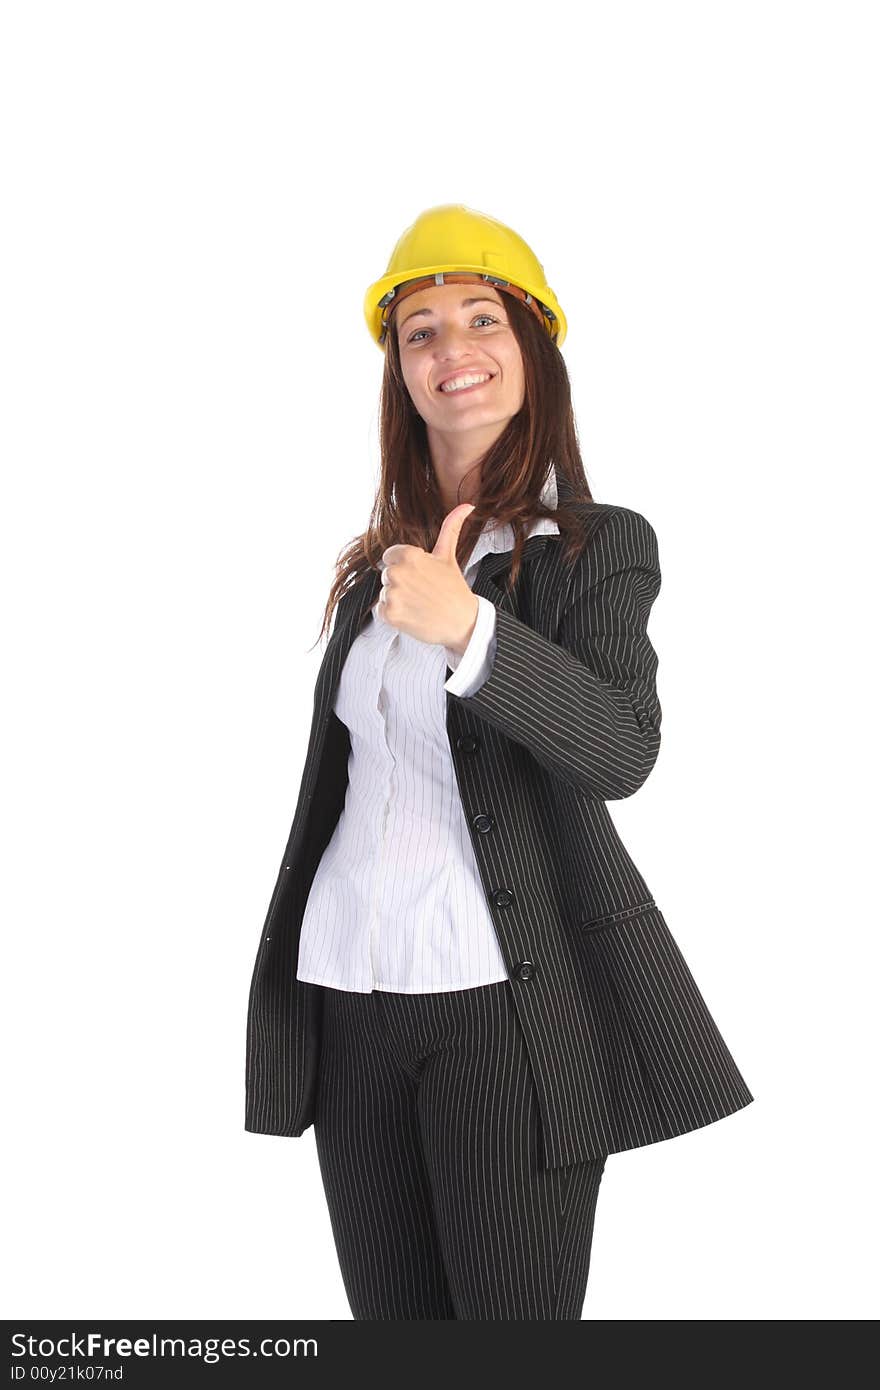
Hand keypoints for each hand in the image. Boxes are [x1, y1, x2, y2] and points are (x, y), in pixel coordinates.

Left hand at [379, 503, 479, 653]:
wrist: (462, 623)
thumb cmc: (455, 590)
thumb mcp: (449, 556)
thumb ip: (451, 528)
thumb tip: (467, 505)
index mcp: (409, 556)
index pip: (390, 557)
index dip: (404, 567)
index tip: (420, 577)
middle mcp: (397, 573)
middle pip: (387, 575)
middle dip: (401, 583)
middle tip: (422, 592)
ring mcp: (392, 594)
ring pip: (384, 593)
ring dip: (397, 600)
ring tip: (418, 604)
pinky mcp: (389, 614)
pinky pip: (381, 611)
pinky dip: (394, 615)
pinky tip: (412, 615)